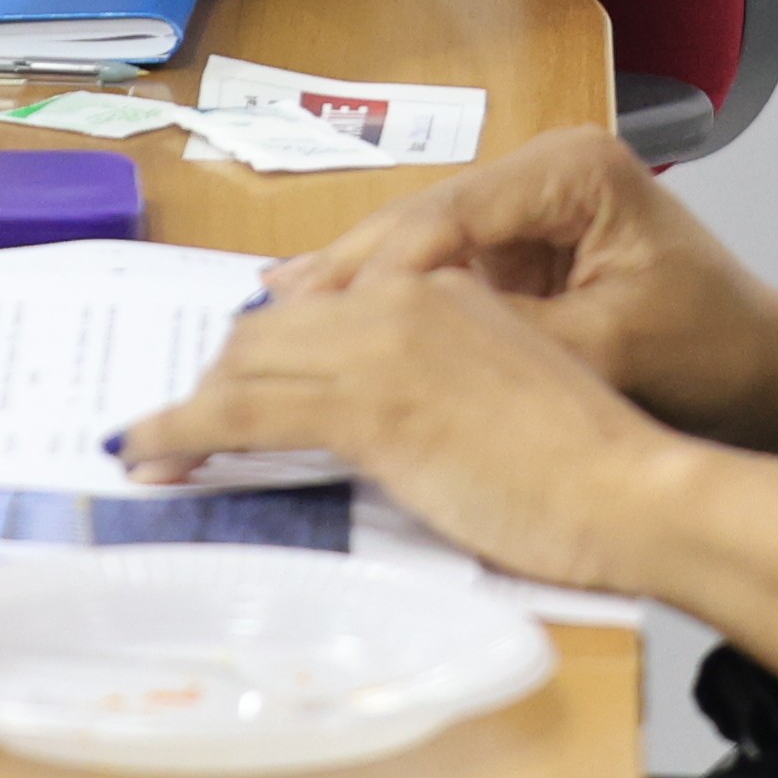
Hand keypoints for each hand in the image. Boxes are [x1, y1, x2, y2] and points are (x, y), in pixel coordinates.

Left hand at [115, 272, 704, 597]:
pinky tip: (150, 451)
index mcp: (446, 287)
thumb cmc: (588, 467)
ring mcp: (381, 344)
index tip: (228, 378)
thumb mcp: (506, 397)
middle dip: (219, 375)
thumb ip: (440, 385)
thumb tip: (381, 420)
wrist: (631, 490)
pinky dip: (181, 428)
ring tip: (146, 440)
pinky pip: (243, 411)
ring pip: (248, 362)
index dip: (268, 346)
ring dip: (186, 405)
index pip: (326, 304)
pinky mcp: (364, 405)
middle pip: (275, 327)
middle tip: (176, 420)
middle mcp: (405, 298)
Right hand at [257, 131, 777, 446]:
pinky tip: (331, 328)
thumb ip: (510, 340)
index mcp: (574, 168)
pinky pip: (442, 267)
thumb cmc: (713, 353)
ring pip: (422, 241)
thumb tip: (409, 348)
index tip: (319, 322)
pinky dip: (391, 301)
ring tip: (273, 323)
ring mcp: (533, 204)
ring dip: (357, 286)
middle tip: (263, 317)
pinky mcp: (526, 245)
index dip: (380, 272)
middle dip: (348, 271)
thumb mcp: (609, 348)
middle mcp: (547, 167)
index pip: (450, 213)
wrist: (773, 369)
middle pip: (423, 216)